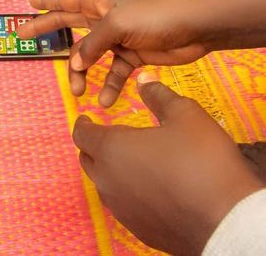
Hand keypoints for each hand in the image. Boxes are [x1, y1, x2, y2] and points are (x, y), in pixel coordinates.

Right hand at [18, 0, 209, 105]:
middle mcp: (103, 17)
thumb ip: (92, 44)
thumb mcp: (117, 25)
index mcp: (97, 0)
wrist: (195, 28)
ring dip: (82, 72)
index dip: (45, 0)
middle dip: (46, 30)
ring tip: (78, 90)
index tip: (28, 1)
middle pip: (69, 24)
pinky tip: (105, 101)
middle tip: (23, 36)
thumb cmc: (154, 16)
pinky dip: (109, 85)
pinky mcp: (132, 55)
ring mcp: (117, 37)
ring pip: (89, 55)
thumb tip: (76, 63)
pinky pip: (113, 72)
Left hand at [73, 77, 263, 254]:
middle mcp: (107, 180)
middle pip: (87, 158)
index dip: (82, 123)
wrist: (226, 220)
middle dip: (93, 145)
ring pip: (103, 183)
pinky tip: (146, 187)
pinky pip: (122, 205)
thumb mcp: (184, 115)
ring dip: (109, 169)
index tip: (86, 118)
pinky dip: (126, 192)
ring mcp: (120, 208)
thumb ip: (158, 95)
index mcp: (111, 148)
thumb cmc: (202, 160)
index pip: (81, 134)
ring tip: (128, 160)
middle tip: (107, 136)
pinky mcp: (136, 228)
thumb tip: (144, 80)